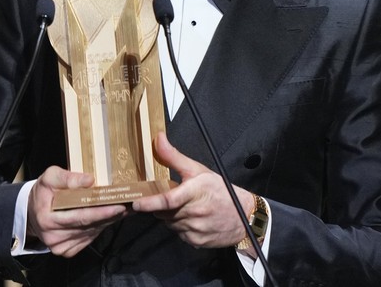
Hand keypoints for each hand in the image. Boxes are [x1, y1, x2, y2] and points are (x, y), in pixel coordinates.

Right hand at [27, 166, 128, 257]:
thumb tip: (90, 180)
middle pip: (89, 226)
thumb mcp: (50, 177)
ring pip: (91, 232)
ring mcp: (60, 247)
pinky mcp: (67, 251)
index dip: (101, 211)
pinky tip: (109, 217)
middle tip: (130, 206)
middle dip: (110, 215)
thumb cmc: (43, 192)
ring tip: (125, 209)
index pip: (80, 216)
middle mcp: (53, 237)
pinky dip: (101, 227)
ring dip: (109, 221)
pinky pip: (89, 238)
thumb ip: (68, 177)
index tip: (119, 205)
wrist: (32, 213)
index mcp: (47, 218)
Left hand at [132, 132, 254, 249]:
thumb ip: (174, 157)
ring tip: (184, 207)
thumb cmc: (220, 190)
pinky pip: (179, 234)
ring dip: (171, 216)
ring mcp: (196, 230)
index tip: (136, 203)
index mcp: (194, 193)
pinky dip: (180, 226)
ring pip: (170, 224)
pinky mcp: (197, 242)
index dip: (150, 203)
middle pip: (164, 213)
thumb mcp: (198, 170)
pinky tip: (191, 218)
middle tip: (171, 198)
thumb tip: (158, 138)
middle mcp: (194, 213)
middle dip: (161, 207)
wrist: (244, 216)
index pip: (167, 200)